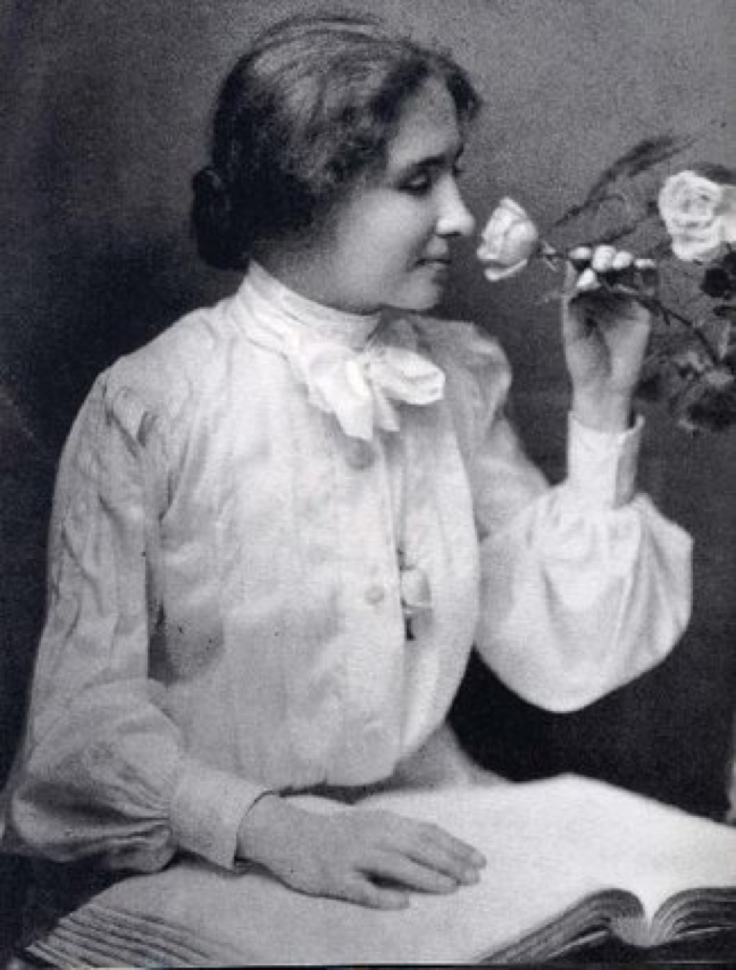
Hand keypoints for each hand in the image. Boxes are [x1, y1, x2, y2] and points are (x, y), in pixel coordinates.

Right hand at [237, 793, 485, 908]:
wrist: (288, 835)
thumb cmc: (336, 834)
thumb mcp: (370, 825)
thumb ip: (400, 835)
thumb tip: (437, 848)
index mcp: (383, 822)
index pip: (426, 833)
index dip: (455, 846)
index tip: (479, 859)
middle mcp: (371, 835)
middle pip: (417, 847)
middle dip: (449, 861)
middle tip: (475, 876)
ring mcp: (353, 855)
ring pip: (395, 865)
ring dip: (426, 876)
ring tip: (451, 887)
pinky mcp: (335, 877)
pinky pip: (363, 889)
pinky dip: (383, 896)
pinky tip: (402, 904)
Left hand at [562, 245, 655, 431]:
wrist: (604, 387)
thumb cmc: (583, 362)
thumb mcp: (572, 332)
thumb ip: (574, 305)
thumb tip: (578, 276)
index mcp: (582, 295)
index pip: (582, 267)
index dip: (582, 256)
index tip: (579, 255)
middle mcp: (603, 293)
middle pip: (605, 261)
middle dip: (602, 257)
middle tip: (599, 268)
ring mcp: (625, 298)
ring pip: (627, 266)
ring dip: (622, 259)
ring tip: (615, 266)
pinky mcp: (645, 307)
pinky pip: (650, 282)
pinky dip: (648, 269)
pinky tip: (640, 266)